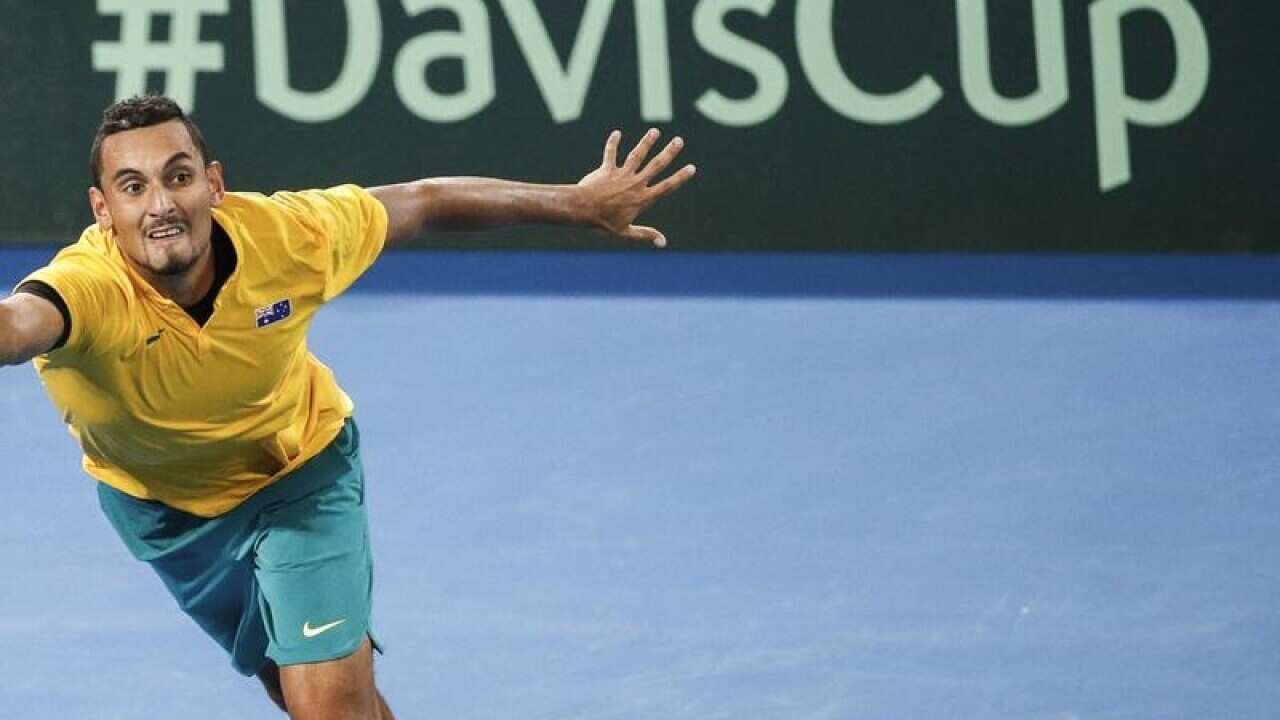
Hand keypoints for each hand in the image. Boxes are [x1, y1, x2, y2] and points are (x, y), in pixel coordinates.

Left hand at [576, 128, 696, 247]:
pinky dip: (613, 143)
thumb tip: (663, 243)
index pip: (666, 187)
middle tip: (679, 141)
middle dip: (669, 152)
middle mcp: (635, 184)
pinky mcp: (606, 170)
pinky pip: (611, 154)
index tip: (691, 167)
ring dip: (647, 142)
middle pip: (656, 165)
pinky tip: (617, 133)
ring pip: (637, 155)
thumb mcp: (625, 232)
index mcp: (642, 199)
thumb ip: (645, 235)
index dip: (680, 177)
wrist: (582, 209)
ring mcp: (621, 175)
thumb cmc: (602, 223)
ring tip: (655, 131)